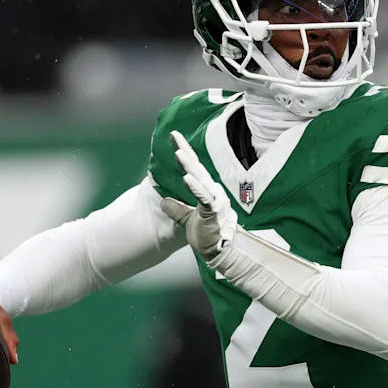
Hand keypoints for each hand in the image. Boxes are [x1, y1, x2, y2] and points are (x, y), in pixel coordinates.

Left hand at [160, 130, 237, 258]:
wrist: (223, 253)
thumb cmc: (209, 236)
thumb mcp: (188, 221)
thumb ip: (177, 210)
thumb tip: (164, 201)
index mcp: (205, 192)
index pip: (193, 169)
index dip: (184, 153)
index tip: (174, 138)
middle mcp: (211, 192)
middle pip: (196, 168)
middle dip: (184, 150)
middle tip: (174, 135)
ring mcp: (214, 201)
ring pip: (200, 180)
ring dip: (189, 166)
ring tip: (178, 152)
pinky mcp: (213, 212)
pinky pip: (204, 198)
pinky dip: (196, 188)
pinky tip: (187, 178)